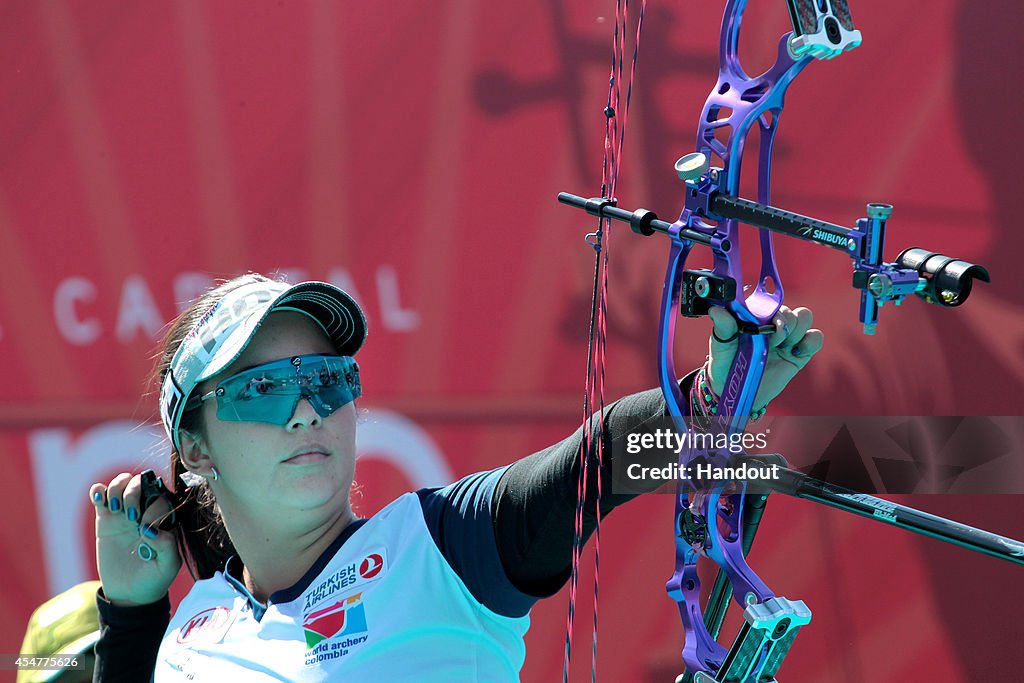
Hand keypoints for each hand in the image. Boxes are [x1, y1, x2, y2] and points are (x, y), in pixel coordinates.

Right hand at [90, 472, 181, 605]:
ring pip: (121, 482)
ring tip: (115, 508)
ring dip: (117, 488)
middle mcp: (145, 511)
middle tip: (130, 516)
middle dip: (134, 493)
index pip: (160, 499)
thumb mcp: (168, 566)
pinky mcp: (105, 520)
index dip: (152, 509)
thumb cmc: (154, 578)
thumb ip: (167, 546)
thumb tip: (150, 530)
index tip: (144, 531)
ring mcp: (123, 513)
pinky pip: (100, 495)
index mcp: (163, 519)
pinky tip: (100, 501)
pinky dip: (98, 491)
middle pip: (140, 482)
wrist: (129, 593)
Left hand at [706, 305, 823, 409]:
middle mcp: (772, 323)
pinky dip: (810, 341)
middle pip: (790, 308)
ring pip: (805, 316)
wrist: (738, 390)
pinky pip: (816, 337)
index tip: (764, 324)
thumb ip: (723, 327)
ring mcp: (787, 337)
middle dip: (784, 323)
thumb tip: (716, 310)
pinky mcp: (799, 353)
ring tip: (781, 347)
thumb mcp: (721, 345)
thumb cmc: (726, 363)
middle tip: (771, 341)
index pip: (771, 300)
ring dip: (796, 330)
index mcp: (755, 316)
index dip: (771, 310)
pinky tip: (794, 352)